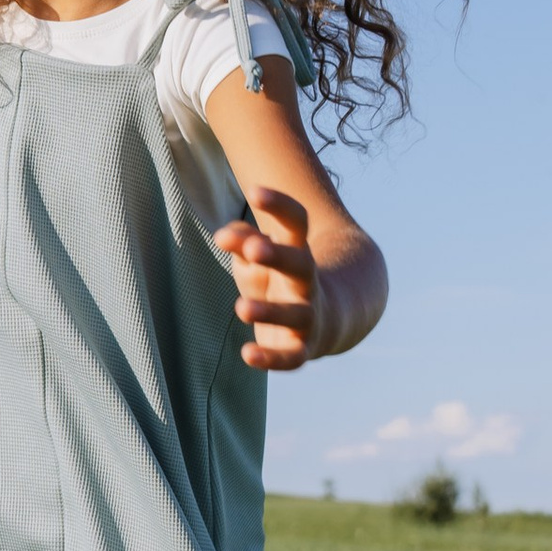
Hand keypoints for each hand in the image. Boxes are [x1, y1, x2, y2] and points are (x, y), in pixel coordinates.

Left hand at [212, 188, 326, 370]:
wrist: (327, 320)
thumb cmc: (280, 277)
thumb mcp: (260, 255)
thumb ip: (242, 241)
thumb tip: (224, 235)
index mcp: (299, 249)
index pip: (296, 221)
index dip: (279, 205)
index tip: (254, 192)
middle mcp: (307, 281)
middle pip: (299, 264)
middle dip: (278, 257)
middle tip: (254, 250)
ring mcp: (308, 315)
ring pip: (295, 313)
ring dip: (269, 311)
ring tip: (241, 308)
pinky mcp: (302, 348)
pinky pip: (290, 357)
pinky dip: (270, 358)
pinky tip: (247, 354)